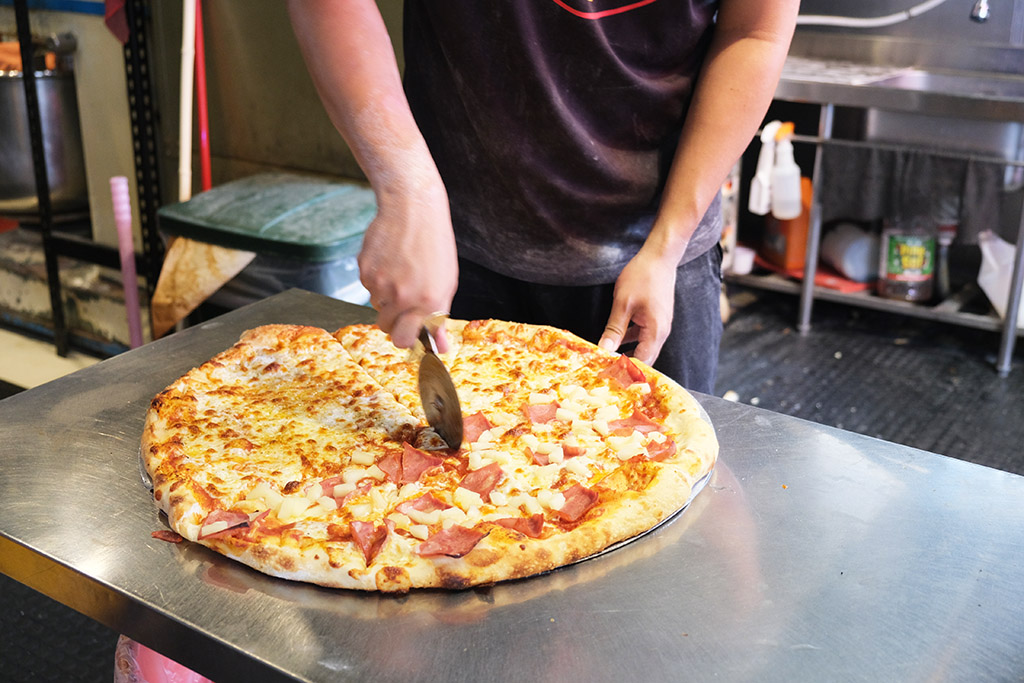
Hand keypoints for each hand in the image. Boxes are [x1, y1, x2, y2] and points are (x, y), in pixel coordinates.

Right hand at [359, 171, 457, 350]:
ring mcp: (381, 283)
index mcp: (427, 302)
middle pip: (386, 328)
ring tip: (401, 272)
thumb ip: (440, 317)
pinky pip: (368, 287)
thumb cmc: (434, 244)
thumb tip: (440, 346)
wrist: (413, 208)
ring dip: (386, 297)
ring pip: (376, 306)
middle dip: (393, 322)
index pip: (404, 340)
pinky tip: (390, 261)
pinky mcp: (365, 270)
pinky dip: (377, 279)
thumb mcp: (446, 283)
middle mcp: (403, 296)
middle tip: (403, 304)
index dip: (405, 338)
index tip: (409, 332)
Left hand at [598, 247, 677, 364]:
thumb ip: (614, 329)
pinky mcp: (655, 319)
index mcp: (656, 332)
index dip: (626, 371)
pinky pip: (643, 337)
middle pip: (645, 359)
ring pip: (643, 348)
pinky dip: (630, 342)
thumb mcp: (623, 304)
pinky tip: (615, 341)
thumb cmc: (643, 276)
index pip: (642, 362)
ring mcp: (659, 326)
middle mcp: (661, 332)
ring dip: (628, 354)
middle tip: (606, 372)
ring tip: (608, 360)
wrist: (660, 257)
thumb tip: (603, 349)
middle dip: (626, 367)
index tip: (609, 377)